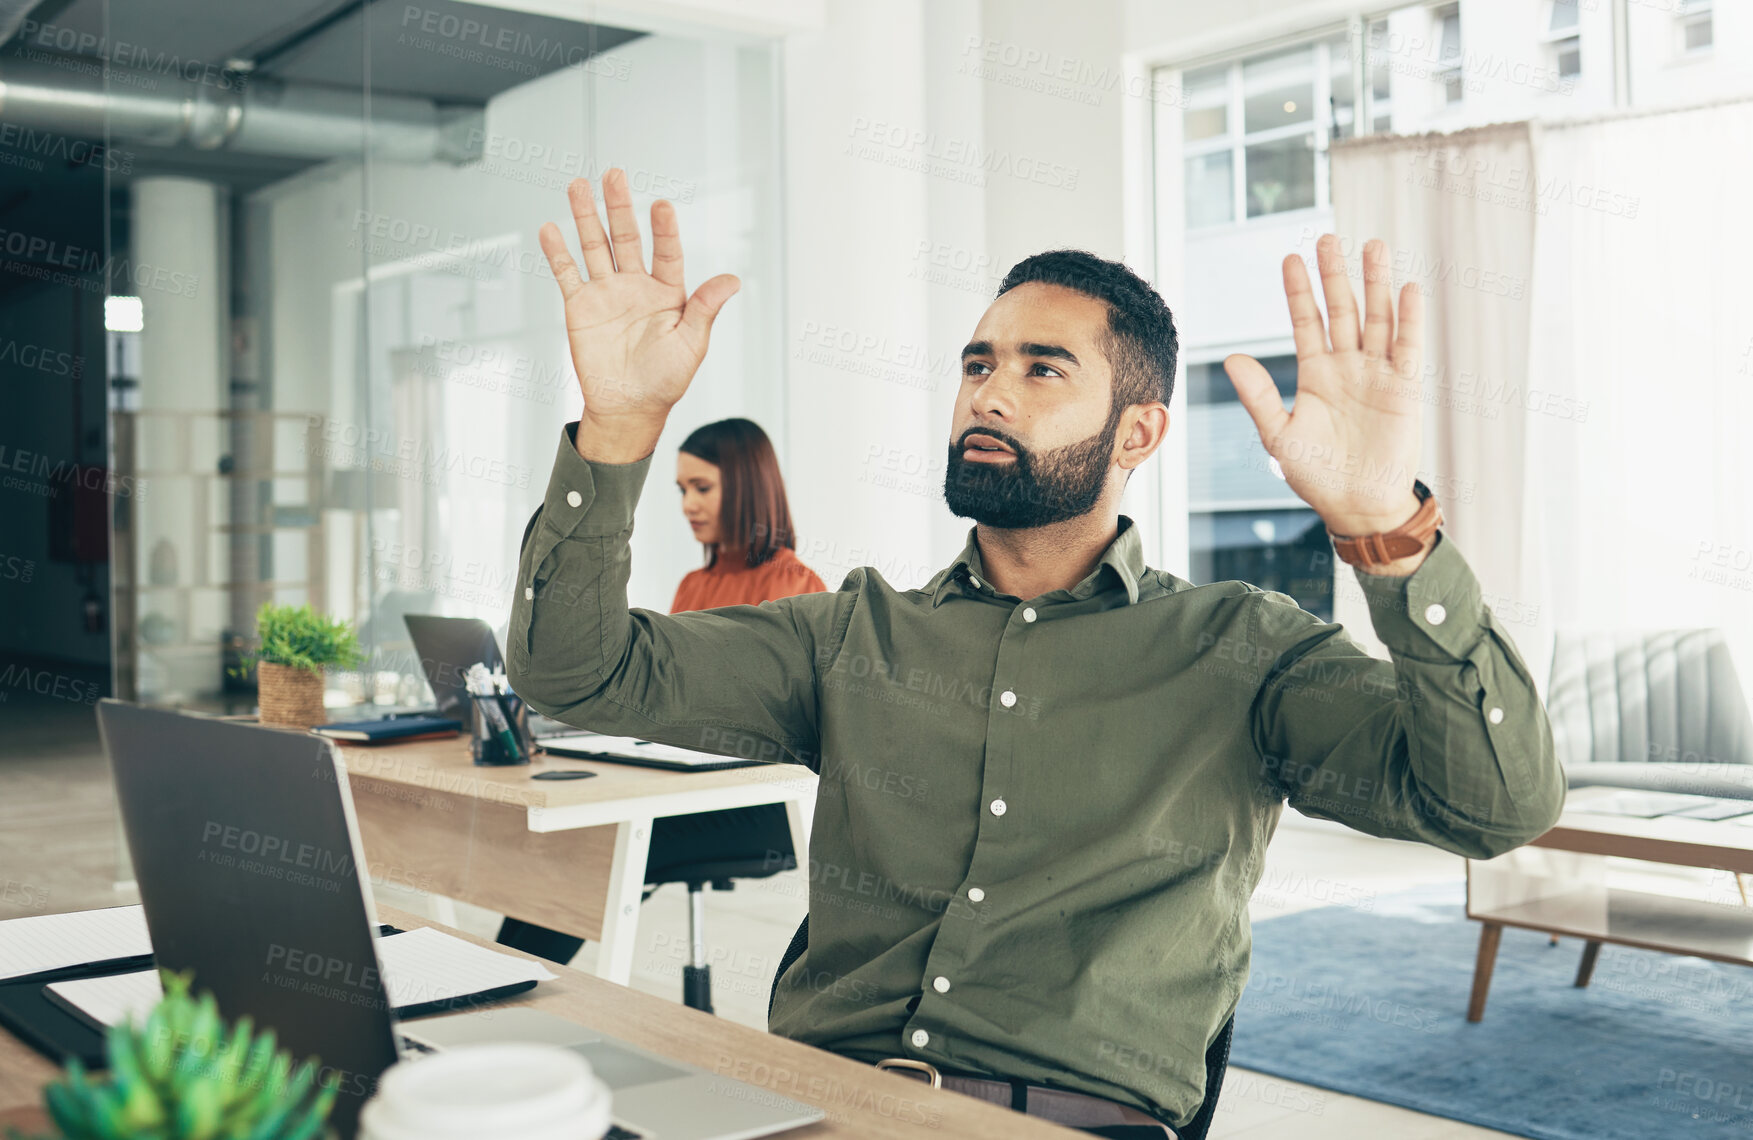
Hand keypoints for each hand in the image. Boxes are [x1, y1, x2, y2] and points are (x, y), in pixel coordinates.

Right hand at [538, 170, 739, 460]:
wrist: (628, 408)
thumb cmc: (666, 380)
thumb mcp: (692, 344)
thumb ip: (705, 309)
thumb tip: (732, 279)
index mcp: (667, 292)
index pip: (667, 251)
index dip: (664, 229)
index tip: (661, 205)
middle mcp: (636, 286)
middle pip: (626, 237)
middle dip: (620, 206)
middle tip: (614, 174)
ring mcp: (606, 293)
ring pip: (595, 247)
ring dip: (586, 217)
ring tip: (578, 185)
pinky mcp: (580, 307)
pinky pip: (567, 275)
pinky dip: (557, 253)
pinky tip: (549, 228)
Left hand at [1223, 235, 1423, 537]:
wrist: (1357, 505)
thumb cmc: (1316, 475)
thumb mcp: (1279, 435)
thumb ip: (1258, 395)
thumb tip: (1231, 357)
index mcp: (1315, 374)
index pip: (1305, 322)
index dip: (1299, 291)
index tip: (1290, 258)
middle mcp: (1346, 367)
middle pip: (1341, 310)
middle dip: (1335, 275)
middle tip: (1329, 238)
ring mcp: (1377, 374)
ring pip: (1376, 319)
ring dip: (1374, 284)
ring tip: (1373, 246)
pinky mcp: (1405, 388)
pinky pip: (1407, 347)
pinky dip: (1408, 319)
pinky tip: (1405, 290)